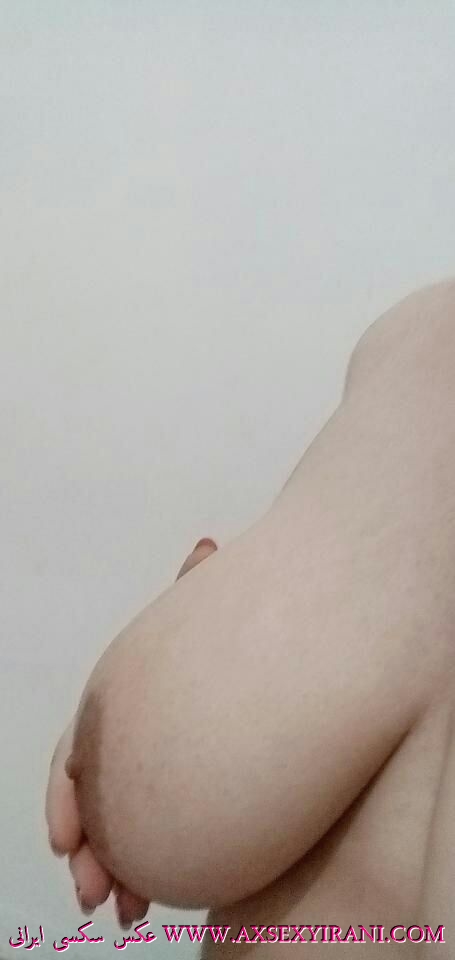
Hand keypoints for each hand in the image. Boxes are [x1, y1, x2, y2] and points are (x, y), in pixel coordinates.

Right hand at [45, 537, 217, 927]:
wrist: (292, 744)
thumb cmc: (246, 673)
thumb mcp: (223, 634)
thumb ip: (207, 592)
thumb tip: (205, 544)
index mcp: (132, 710)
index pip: (80, 749)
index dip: (68, 792)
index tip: (66, 834)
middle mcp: (136, 751)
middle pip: (90, 797)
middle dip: (82, 841)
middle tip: (88, 881)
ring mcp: (155, 786)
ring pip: (110, 834)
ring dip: (102, 871)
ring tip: (114, 904)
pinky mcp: (176, 819)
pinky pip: (140, 854)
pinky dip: (131, 882)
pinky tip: (138, 905)